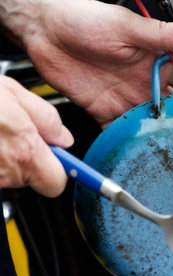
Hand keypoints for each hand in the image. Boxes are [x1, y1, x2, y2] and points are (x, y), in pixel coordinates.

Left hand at [0, 0, 172, 127]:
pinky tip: (145, 156)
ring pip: (156, 122)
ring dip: (169, 136)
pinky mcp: (105, 110)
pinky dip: (134, 144)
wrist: (44, 31)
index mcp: (157, 55)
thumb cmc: (84, 19)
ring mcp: (127, 97)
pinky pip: (124, 131)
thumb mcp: (126, 25)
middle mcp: (146, 78)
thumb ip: (161, 34)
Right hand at [0, 76, 73, 195]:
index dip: (59, 168)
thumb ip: (45, 118)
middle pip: (31, 179)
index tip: (57, 158)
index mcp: (24, 152)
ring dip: (6, 157)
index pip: (57, 183)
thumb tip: (62, 137)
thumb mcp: (13, 92)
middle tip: (16, 132)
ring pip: (8, 176)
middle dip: (29, 158)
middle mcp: (5, 173)